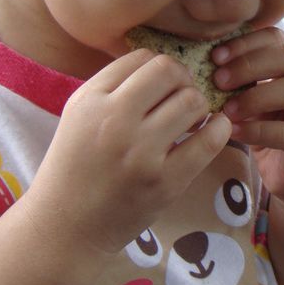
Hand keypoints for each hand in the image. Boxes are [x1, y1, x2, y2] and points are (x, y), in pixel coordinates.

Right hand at [28, 49, 231, 252]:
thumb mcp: (79, 115)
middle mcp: (114, 120)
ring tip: (192, 120)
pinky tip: (214, 129)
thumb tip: (162, 64)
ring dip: (199, 105)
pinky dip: (219, 129)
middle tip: (181, 99)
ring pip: (192, 101)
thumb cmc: (74, 167)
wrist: (64, 226)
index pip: (142, 57)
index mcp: (91, 100)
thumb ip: (113, 87)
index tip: (163, 86)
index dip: (160, 67)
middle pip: (170, 72)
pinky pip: (209, 142)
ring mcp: (140, 152)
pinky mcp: (164, 182)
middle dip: (183, 80)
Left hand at [212, 27, 283, 202]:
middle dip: (247, 65)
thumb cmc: (276, 130)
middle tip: (217, 79)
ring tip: (225, 109)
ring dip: (252, 97)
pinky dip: (254, 130)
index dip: (246, 43)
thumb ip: (251, 75)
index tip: (215, 56)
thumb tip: (214, 56)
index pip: (280, 39)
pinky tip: (233, 131)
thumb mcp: (263, 96)